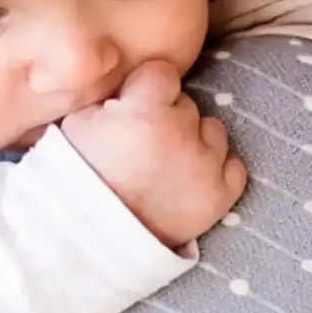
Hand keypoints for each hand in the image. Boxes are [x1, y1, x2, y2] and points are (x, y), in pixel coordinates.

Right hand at [61, 61, 246, 248]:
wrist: (92, 239)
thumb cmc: (78, 177)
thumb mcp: (78, 123)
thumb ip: (112, 97)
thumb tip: (133, 84)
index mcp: (144, 110)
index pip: (162, 73)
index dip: (146, 88)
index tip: (135, 106)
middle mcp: (181, 132)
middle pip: (186, 103)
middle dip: (168, 116)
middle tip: (144, 143)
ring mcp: (204, 165)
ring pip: (213, 131)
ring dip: (195, 141)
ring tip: (167, 164)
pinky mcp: (219, 196)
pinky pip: (234, 167)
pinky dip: (217, 171)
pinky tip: (192, 178)